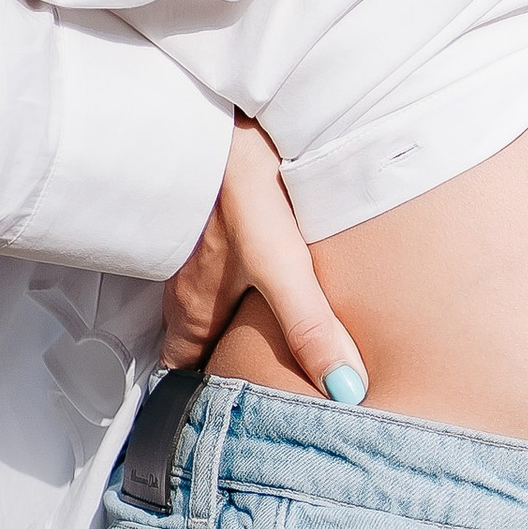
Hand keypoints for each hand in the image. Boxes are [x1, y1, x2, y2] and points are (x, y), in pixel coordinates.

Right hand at [162, 115, 366, 395]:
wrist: (216, 107)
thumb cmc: (238, 187)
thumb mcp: (279, 264)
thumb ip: (309, 327)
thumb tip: (344, 391)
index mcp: (195, 310)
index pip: (183, 373)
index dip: (199, 400)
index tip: (219, 422)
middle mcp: (185, 286)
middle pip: (195, 341)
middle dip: (217, 366)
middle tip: (249, 388)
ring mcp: (191, 249)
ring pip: (206, 300)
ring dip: (229, 322)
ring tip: (264, 340)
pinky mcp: (207, 213)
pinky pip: (214, 262)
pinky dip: (234, 278)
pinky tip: (264, 269)